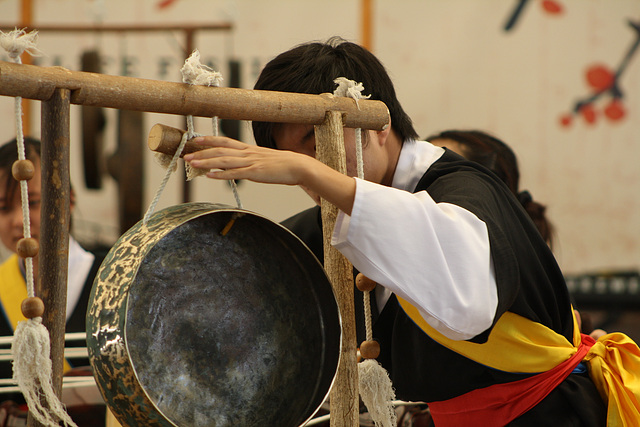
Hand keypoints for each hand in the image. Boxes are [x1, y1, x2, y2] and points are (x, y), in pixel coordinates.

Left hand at [184, 136, 313, 185]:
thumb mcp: (263, 159)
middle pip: (220, 151)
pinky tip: (210, 175)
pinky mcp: (255, 173)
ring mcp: (250, 162)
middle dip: (201, 153)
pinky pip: (235, 173)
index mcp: (248, 149)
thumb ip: (250, 160)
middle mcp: (247, 153)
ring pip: (224, 161)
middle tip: (186, 155)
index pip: (225, 141)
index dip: (209, 140)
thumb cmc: (282, 165)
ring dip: (206, 162)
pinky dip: (221, 174)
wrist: (298, 166)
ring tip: (192, 164)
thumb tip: (240, 165)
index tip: (195, 140)